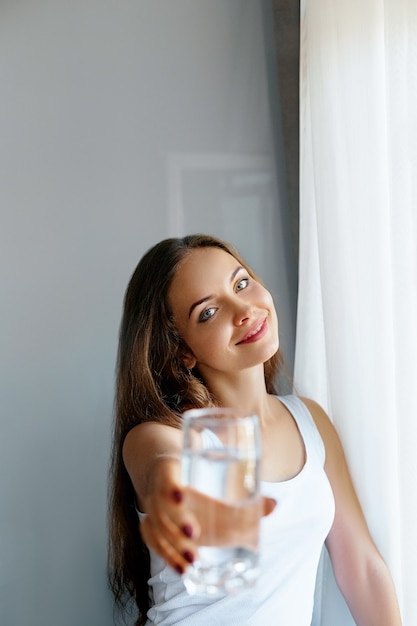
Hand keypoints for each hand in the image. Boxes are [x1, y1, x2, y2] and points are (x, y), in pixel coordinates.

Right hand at [139, 460, 275, 573]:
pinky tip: (182, 570)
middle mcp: (157, 492)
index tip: (182, 496)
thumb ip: (242, 492)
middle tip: (195, 534)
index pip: (165, 479)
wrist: (165, 473)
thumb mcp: (211, 473)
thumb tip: (273, 505)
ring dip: (172, 546)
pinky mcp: (152, 526)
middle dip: (177, 522)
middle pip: (160, 508)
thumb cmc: (194, 475)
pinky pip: (152, 542)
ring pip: (154, 528)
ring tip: (192, 561)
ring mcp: (151, 510)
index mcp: (170, 472)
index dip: (170, 488)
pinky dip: (166, 556)